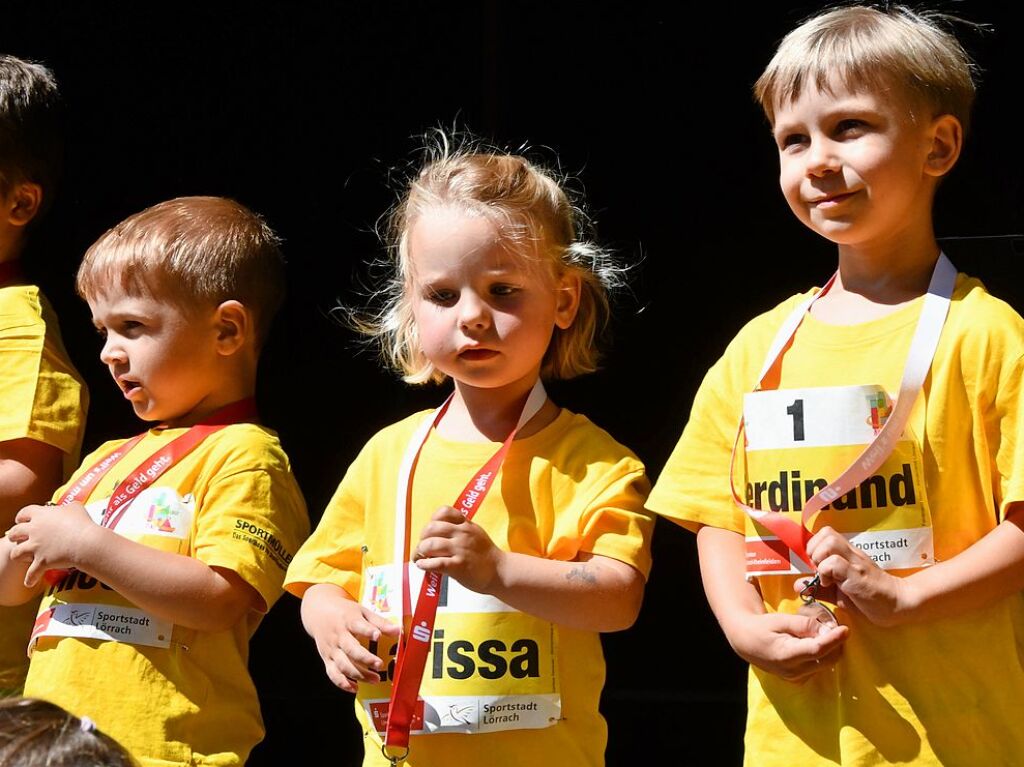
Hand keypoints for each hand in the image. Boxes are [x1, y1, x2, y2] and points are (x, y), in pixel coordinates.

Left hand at [6, 503, 96, 587]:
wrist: (86, 542)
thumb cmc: (82, 523)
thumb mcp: (75, 507)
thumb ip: (66, 507)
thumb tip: (67, 508)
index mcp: (41, 514)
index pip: (24, 513)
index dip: (21, 517)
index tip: (22, 520)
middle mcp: (34, 530)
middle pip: (15, 532)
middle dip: (15, 536)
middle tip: (19, 538)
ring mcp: (36, 547)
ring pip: (16, 553)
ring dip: (18, 555)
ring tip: (23, 558)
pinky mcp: (41, 561)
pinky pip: (31, 573)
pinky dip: (30, 579)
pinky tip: (29, 582)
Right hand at [302, 584, 400, 693]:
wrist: (318, 613)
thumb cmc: (345, 613)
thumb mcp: (362, 611)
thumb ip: (379, 622)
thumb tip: (398, 630)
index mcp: (348, 620)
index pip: (358, 625)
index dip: (368, 631)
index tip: (377, 636)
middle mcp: (338, 636)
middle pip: (350, 649)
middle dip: (365, 658)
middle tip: (380, 665)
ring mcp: (331, 649)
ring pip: (343, 665)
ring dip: (359, 674)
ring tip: (376, 679)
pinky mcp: (326, 659)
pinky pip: (332, 674)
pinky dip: (342, 683)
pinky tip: (355, 688)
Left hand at [414, 506, 503, 593]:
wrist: (500, 572)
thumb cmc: (484, 554)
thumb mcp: (475, 533)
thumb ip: (458, 529)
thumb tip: (435, 533)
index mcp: (465, 524)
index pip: (443, 512)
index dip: (432, 521)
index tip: (430, 532)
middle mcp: (462, 534)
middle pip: (431, 528)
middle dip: (422, 538)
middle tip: (422, 548)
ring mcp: (460, 550)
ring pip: (430, 545)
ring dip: (420, 552)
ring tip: (420, 558)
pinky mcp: (458, 566)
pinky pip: (435, 563)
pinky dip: (424, 564)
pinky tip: (422, 565)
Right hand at [727, 609, 847, 681]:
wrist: (746, 641)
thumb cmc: (762, 627)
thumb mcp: (781, 620)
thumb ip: (804, 624)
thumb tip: (827, 628)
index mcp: (786, 655)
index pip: (817, 649)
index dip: (833, 640)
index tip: (845, 629)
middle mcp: (793, 671)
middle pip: (826, 659)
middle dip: (836, 644)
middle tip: (835, 627)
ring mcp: (796, 677)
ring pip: (825, 664)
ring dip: (830, 649)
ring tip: (823, 633)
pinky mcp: (798, 679)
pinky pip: (818, 667)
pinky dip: (823, 656)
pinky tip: (815, 643)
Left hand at [805, 526, 906, 625]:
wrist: (898, 605)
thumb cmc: (869, 598)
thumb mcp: (839, 593)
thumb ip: (820, 588)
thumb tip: (798, 583)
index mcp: (847, 554)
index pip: (825, 533)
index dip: (814, 546)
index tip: (816, 565)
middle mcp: (851, 554)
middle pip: (826, 533)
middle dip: (814, 550)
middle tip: (819, 569)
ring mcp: (856, 563)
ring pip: (829, 543)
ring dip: (820, 559)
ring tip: (825, 577)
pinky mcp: (859, 576)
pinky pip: (835, 564)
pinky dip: (827, 572)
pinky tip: (832, 585)